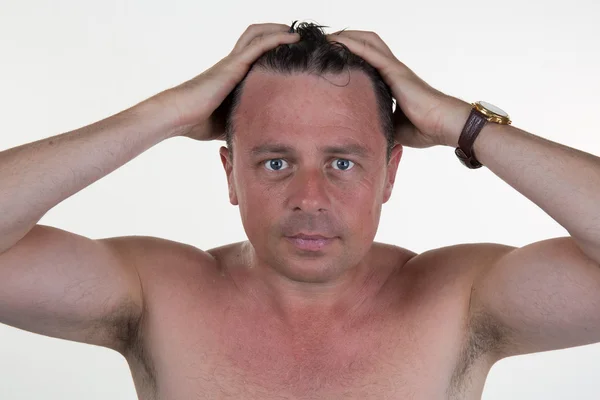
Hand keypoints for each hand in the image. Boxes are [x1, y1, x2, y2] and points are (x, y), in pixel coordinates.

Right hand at [156, 23, 299, 140]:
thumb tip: (256, 138)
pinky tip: (293, 38)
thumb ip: (242, 123)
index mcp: (231, 76)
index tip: (290, 54)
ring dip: (278, 30)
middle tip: (296, 37)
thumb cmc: (197, 122)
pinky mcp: (233, 65)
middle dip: (276, 32)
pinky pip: (259, 45)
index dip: (270, 50)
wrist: (179, 115)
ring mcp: (232, 62)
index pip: (253, 55)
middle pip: (255, 37)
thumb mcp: (227, 122)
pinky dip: (277, 38)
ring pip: (257, 35)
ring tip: (298, 33)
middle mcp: (232, 64)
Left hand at [326, 30, 470, 147]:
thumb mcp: (392, 126)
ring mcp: (394, 68)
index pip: (368, 61)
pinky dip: (352, 45)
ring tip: (325, 39)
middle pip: (367, 44)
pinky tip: (336, 43)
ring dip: (346, 37)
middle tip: (323, 44)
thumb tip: (360, 132)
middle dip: (345, 40)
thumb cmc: (424, 128)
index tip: (330, 59)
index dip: (351, 56)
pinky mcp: (395, 71)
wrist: (444, 125)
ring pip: (367, 42)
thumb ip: (376, 122)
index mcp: (391, 82)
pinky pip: (370, 52)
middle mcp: (392, 70)